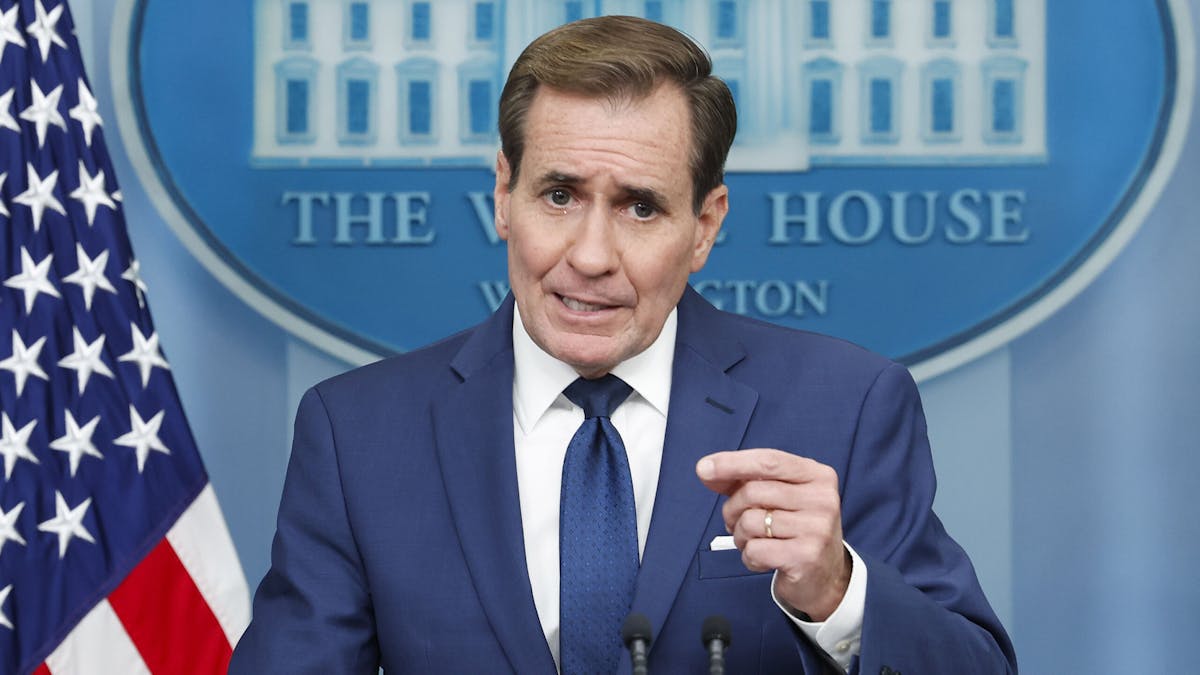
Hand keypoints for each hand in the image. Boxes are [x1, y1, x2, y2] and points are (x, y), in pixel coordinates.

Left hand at [696, 449, 850, 620]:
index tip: (703, 469)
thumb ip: (745, 480)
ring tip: (754, 542)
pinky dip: (749, 557)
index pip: (768, 461)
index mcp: (817, 475)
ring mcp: (817, 528)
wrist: (826, 576)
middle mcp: (822, 499)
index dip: (732, 463)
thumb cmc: (794, 529)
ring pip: (750, 522)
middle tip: (736, 522)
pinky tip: (763, 560)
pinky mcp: (806, 557)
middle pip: (753, 492)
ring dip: (740, 536)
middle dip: (732, 509)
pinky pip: (755, 550)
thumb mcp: (778, 496)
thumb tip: (706, 470)